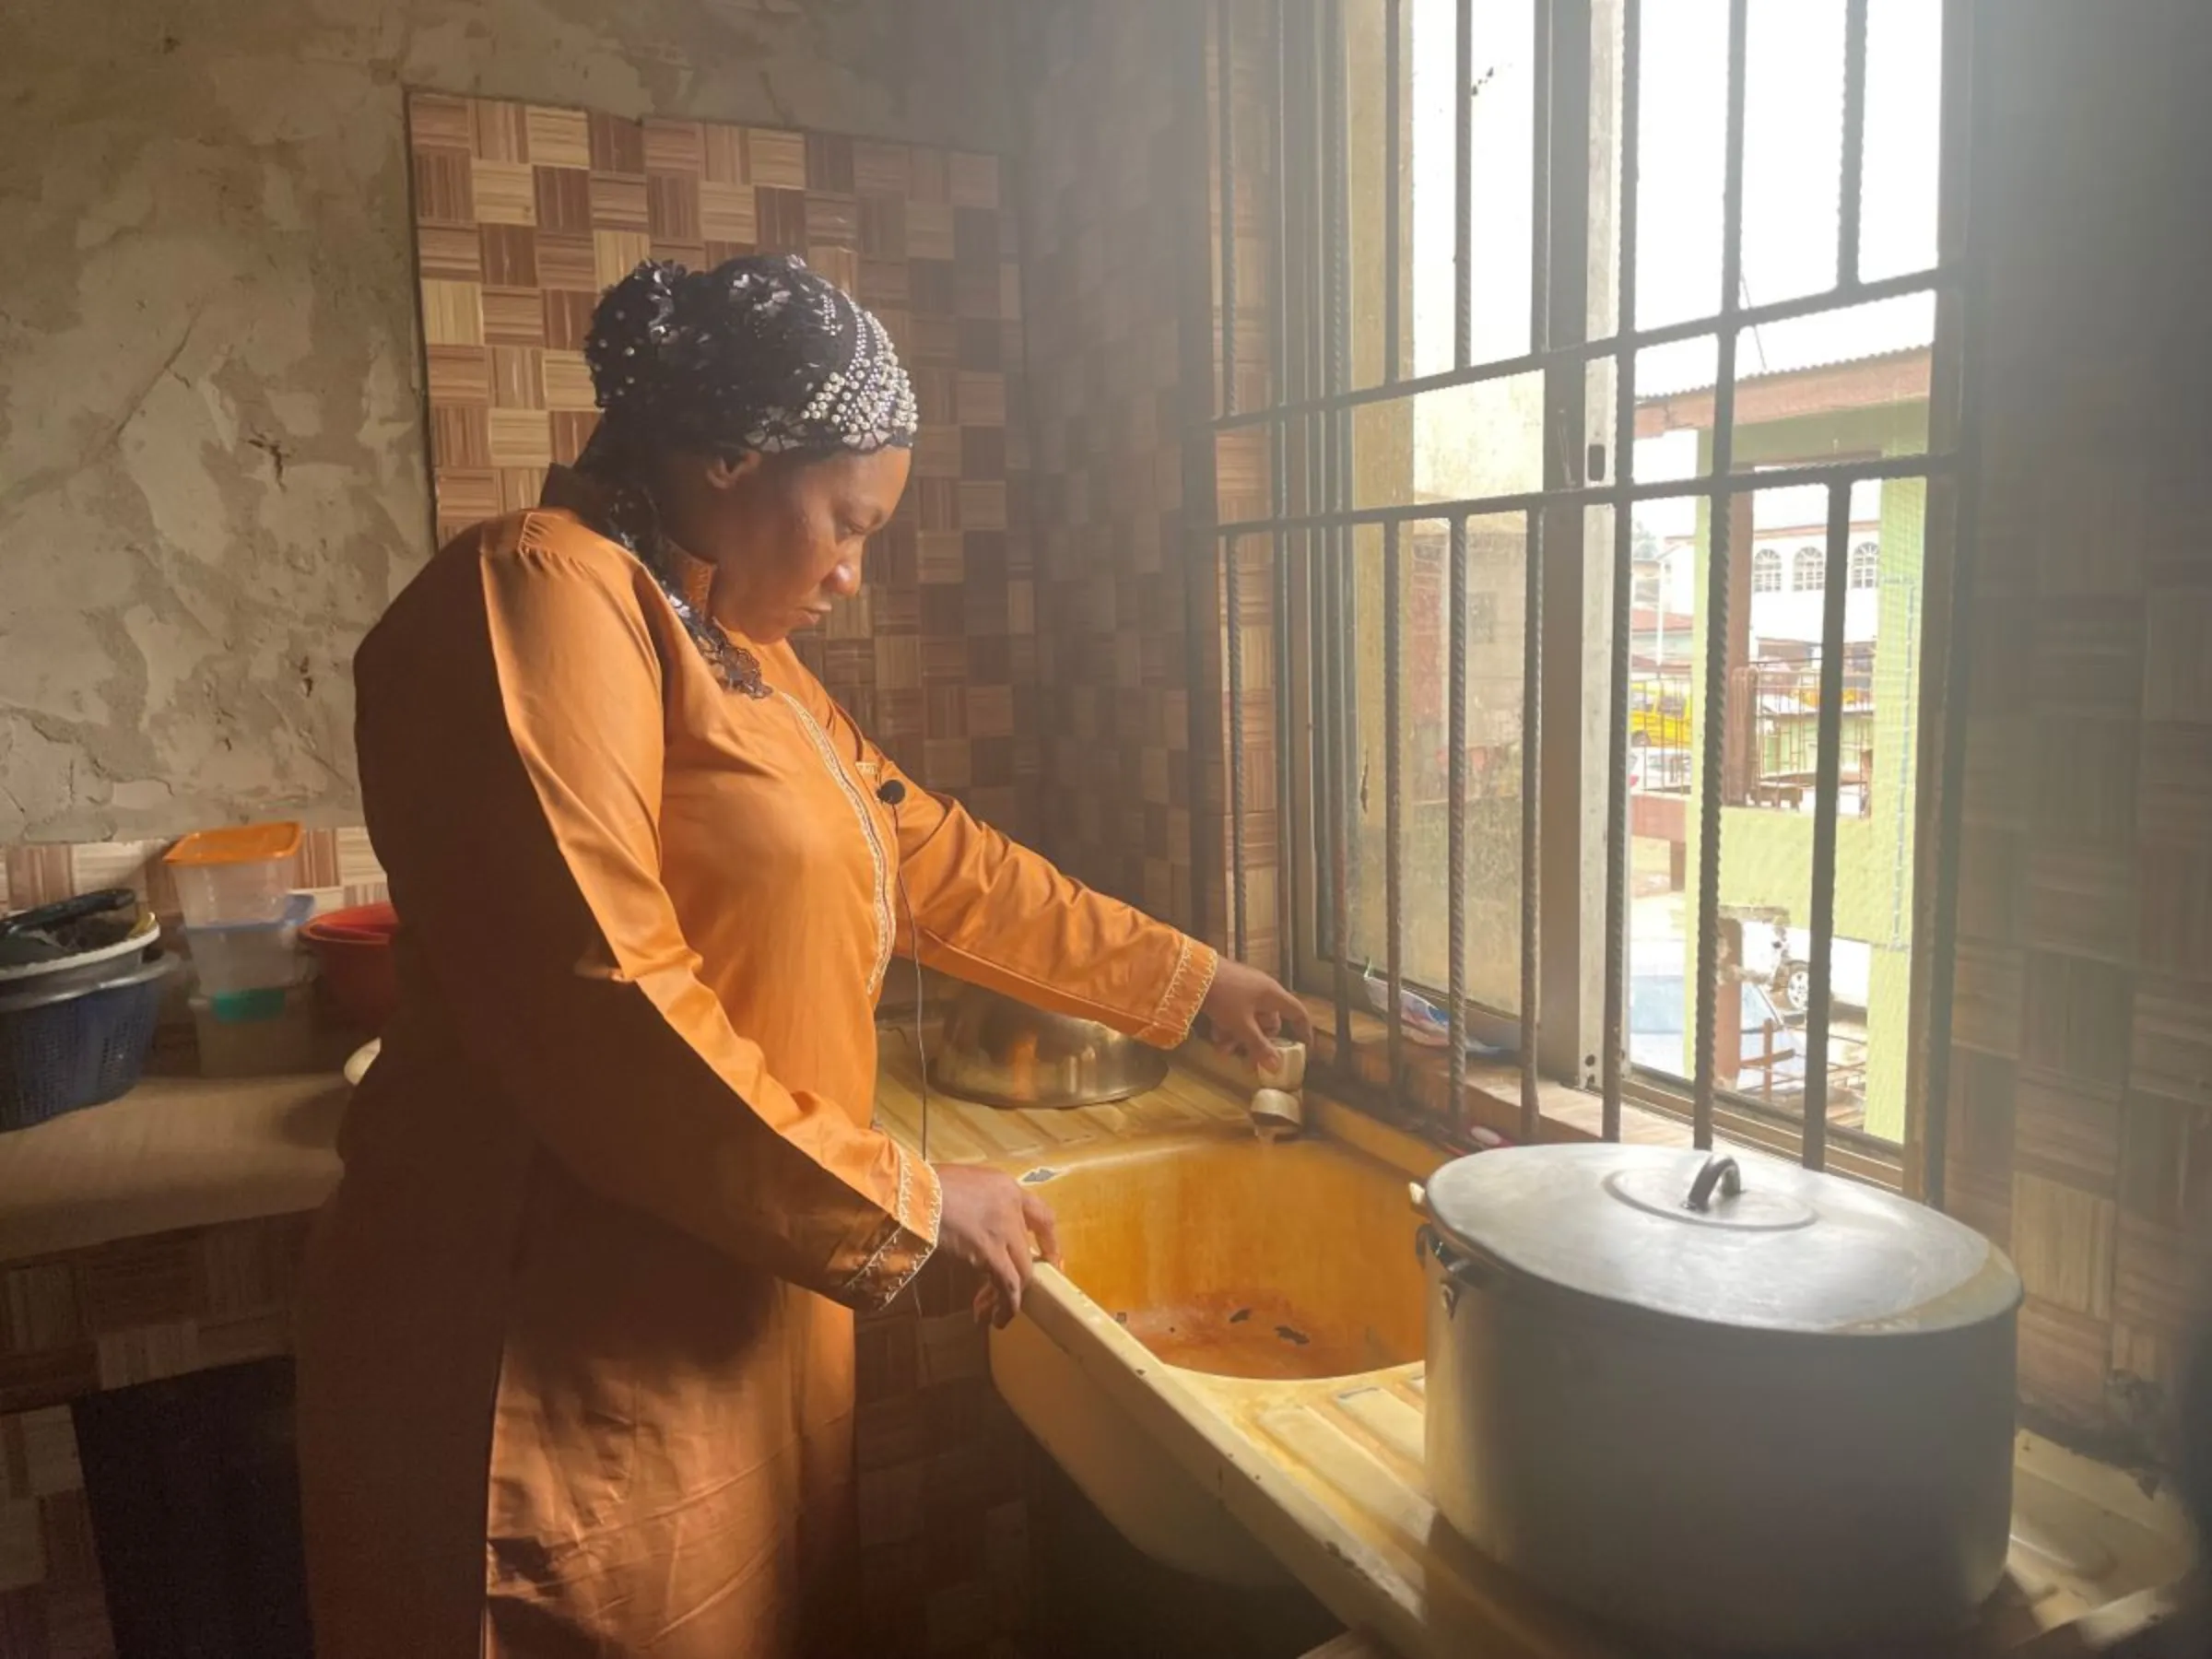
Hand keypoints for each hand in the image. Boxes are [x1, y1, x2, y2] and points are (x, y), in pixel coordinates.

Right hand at [933, 1164, 1060, 1327]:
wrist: (910, 1192)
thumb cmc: (922, 1185)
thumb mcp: (959, 1185)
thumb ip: (975, 1204)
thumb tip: (971, 1226)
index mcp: (1005, 1186)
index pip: (1041, 1215)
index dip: (1049, 1241)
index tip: (1051, 1260)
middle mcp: (1012, 1205)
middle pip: (1029, 1251)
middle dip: (1022, 1279)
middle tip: (1011, 1298)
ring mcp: (1004, 1228)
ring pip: (1022, 1272)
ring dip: (1010, 1299)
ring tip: (995, 1317)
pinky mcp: (990, 1250)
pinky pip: (1007, 1284)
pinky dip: (1005, 1305)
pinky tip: (993, 1318)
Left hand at [1201, 958, 1310, 1073]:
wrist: (1193, 972)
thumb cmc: (1224, 997)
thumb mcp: (1241, 1025)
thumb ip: (1259, 1046)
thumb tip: (1277, 1067)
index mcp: (1273, 995)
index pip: (1297, 1012)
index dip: (1304, 1030)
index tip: (1305, 1046)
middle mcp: (1263, 990)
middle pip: (1269, 1022)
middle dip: (1257, 1043)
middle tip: (1247, 1062)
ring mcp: (1245, 988)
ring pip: (1249, 1019)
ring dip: (1238, 1037)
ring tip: (1222, 1051)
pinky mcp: (1228, 988)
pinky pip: (1235, 1011)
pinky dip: (1228, 1025)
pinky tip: (1214, 1036)